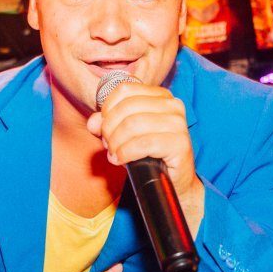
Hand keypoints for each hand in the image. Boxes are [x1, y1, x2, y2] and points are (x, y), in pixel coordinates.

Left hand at [85, 81, 205, 233]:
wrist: (173, 181)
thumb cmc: (150, 155)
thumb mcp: (125, 135)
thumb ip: (108, 124)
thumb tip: (93, 123)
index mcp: (161, 96)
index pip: (124, 90)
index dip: (107, 109)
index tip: (104, 128)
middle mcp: (172, 105)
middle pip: (126, 108)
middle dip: (110, 129)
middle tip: (109, 145)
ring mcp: (178, 123)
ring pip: (132, 125)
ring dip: (116, 143)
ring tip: (115, 154)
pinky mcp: (179, 143)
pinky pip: (143, 143)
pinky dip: (126, 153)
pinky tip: (122, 160)